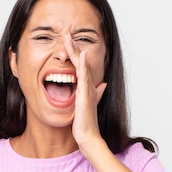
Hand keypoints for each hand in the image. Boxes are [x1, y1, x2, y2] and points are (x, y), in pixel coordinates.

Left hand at [64, 33, 106, 148]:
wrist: (88, 137)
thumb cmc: (86, 124)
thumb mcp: (89, 105)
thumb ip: (95, 94)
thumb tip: (103, 85)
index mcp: (87, 88)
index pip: (81, 67)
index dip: (76, 55)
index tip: (70, 43)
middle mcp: (89, 86)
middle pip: (82, 63)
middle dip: (75, 48)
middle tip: (68, 35)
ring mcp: (87, 90)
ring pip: (82, 66)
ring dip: (76, 52)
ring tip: (70, 39)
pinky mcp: (85, 95)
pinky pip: (84, 77)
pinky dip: (82, 66)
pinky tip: (81, 55)